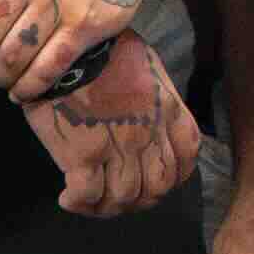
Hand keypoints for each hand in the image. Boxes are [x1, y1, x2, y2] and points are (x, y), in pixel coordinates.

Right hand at [27, 27, 201, 218]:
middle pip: (158, 187)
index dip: (175, 176)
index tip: (157, 180)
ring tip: (92, 200)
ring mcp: (116, 148)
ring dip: (107, 207)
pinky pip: (88, 196)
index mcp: (167, 110)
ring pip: (124, 198)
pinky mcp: (82, 156)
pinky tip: (68, 198)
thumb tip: (144, 114)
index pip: (186, 158)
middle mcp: (148, 135)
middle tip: (121, 196)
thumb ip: (152, 96)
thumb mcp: (145, 65)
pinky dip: (79, 204)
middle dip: (143, 199)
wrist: (68, 46)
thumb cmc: (104, 47)